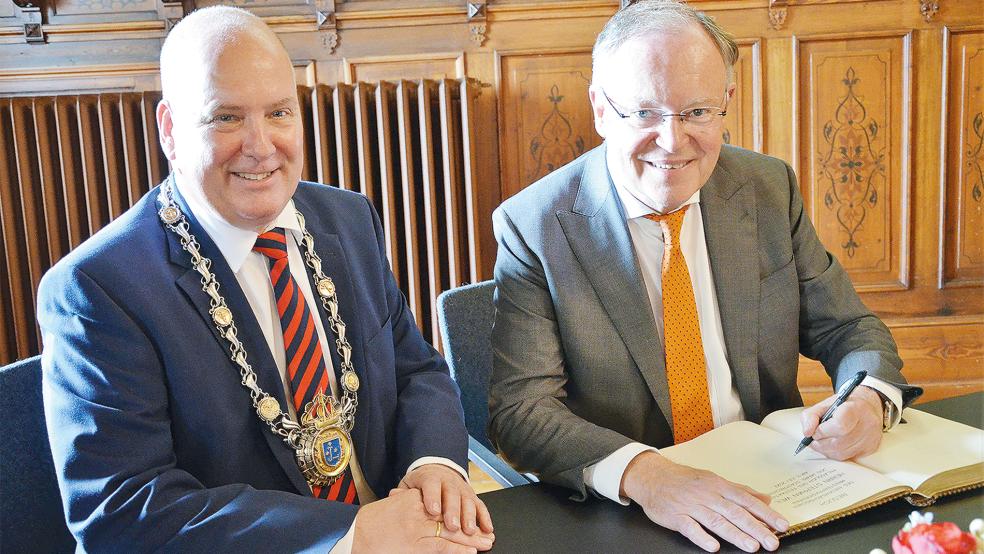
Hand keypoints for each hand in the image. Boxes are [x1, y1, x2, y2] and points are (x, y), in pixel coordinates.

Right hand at [353, 488, 493, 552]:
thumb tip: (419, 504)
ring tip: (486, 543)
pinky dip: (457, 549)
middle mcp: (417, 511)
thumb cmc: (367, 524)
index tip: (472, 518)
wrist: (352, 534)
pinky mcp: (414, 544)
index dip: (459, 512)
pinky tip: (470, 552)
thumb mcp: (390, 507)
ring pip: (450, 532)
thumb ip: (406, 503)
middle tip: (487, 533)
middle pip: (450, 518)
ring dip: (470, 539)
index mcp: (412, 499)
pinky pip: (440, 546)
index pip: (441, 505)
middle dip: (470, 527)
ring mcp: (417, 528)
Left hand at [394, 464, 493, 535]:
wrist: (437, 471)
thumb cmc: (420, 485)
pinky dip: (485, 518)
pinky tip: (487, 529)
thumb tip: (393, 495)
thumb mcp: (409, 485)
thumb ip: (404, 493)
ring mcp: (462, 488)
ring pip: (468, 500)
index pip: (431, 485)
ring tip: (469, 531)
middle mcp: (449, 481)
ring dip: (470, 516)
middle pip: (452, 494)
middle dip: (454, 510)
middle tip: (453, 525)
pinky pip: (480, 506)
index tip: (433, 510)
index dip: (433, 497)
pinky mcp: (472, 496)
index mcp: (431, 477)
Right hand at [620, 451, 787, 552]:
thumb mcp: (714, 480)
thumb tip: (766, 499)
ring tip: (752, 547)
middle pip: (735, 513)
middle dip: (755, 528)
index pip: (747, 500)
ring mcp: (692, 506)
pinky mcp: (676, 517)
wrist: (653, 477)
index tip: (782, 525)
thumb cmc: (685, 480)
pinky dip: (702, 536)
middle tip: (772, 542)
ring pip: (716, 521)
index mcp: (719, 486)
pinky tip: (713, 546)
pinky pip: (690, 527)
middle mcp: (708, 496)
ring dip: (735, 534)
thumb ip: (741, 491)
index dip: (765, 513)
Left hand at [800, 385, 882, 459]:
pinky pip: (848, 457)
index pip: (839, 425)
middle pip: (839, 442)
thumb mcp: (823, 404)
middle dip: (821, 443)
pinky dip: (835, 454)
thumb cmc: (843, 406)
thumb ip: (810, 416)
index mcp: (855, 408)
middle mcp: (867, 424)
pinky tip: (832, 446)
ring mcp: (870, 437)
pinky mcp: (871, 448)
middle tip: (814, 439)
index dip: (822, 431)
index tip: (815, 431)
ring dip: (826, 450)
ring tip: (821, 442)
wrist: (866, 407)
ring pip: (842, 453)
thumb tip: (807, 432)